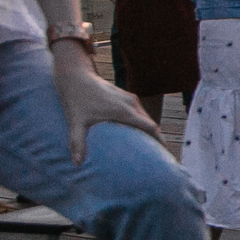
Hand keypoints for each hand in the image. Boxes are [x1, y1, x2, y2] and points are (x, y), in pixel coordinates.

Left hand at [48, 45, 159, 161]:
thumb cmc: (76, 100)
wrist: (75, 76)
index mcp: (124, 111)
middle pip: (150, 122)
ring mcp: (129, 98)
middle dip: (156, 136)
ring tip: (149, 143)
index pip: (150, 126)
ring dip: (148, 128)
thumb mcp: (76, 123)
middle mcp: (131, 103)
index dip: (159, 139)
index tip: (164, 151)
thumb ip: (78, 143)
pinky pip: (138, 111)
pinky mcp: (124, 95)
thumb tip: (77, 163)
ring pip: (145, 116)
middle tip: (158, 153)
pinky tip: (136, 130)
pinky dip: (141, 121)